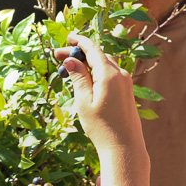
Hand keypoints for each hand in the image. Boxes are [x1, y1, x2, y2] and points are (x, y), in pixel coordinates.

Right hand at [54, 34, 143, 153]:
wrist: (124, 148)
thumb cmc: (102, 127)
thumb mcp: (84, 102)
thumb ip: (78, 78)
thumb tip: (71, 60)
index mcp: (109, 74)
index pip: (93, 49)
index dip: (79, 41)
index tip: (67, 37)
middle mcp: (120, 75)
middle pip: (98, 55)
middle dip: (79, 53)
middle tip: (58, 56)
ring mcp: (125, 83)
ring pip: (104, 64)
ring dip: (87, 63)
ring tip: (68, 68)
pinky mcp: (127, 92)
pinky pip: (110, 74)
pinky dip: (96, 72)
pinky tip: (83, 79)